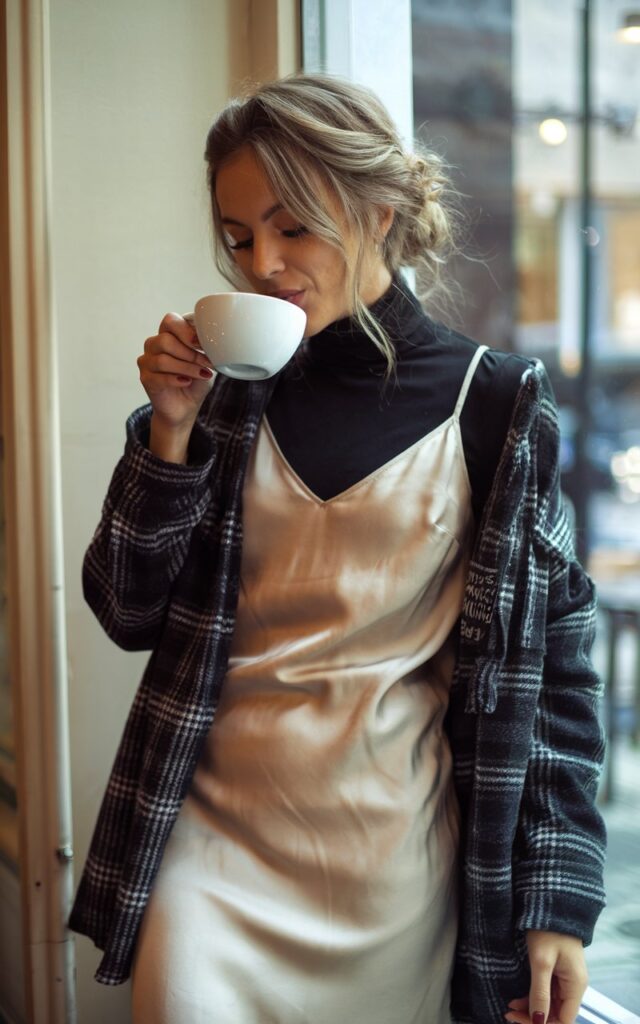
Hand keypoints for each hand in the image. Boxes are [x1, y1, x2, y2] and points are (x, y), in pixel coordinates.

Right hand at [137, 313, 214, 431]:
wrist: (185, 407)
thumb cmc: (195, 381)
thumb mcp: (205, 361)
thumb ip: (206, 349)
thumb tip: (215, 340)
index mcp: (167, 334)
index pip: (170, 321)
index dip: (186, 331)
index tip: (202, 344)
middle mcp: (153, 345)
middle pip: (165, 340)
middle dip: (190, 353)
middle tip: (206, 363)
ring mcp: (146, 361)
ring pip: (163, 360)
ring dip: (187, 367)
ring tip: (201, 374)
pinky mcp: (145, 379)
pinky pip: (159, 376)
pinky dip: (176, 379)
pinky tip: (186, 382)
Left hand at [504, 930, 587, 1023]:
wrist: (551, 902)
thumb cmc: (548, 929)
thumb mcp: (541, 961)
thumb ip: (540, 992)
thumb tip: (538, 1022)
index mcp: (576, 985)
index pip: (563, 1020)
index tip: (517, 1017)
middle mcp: (574, 985)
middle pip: (556, 1014)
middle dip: (533, 1017)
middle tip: (508, 1013)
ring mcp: (566, 977)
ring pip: (550, 1004)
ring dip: (531, 1008)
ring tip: (509, 1006)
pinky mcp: (558, 970)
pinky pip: (548, 991)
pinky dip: (533, 996)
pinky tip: (517, 997)